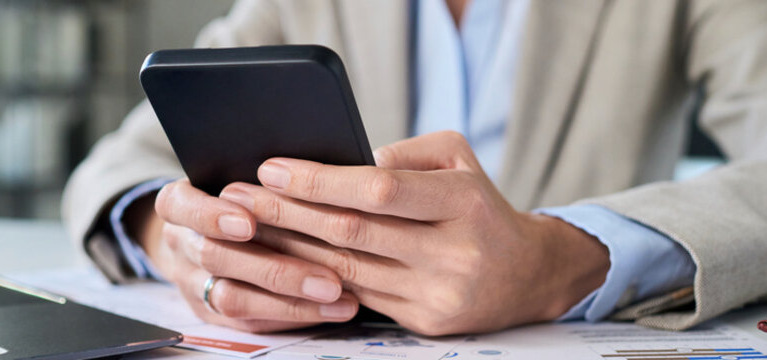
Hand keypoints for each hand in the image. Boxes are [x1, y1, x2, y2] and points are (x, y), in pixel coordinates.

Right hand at [139, 179, 358, 332]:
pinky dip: (293, 314)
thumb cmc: (236, 194)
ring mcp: (192, 283)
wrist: (205, 229)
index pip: (180, 206)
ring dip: (290, 300)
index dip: (212, 216)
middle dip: (274, 269)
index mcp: (178, 203)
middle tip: (326, 278)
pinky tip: (332, 307)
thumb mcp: (237, 174)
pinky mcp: (211, 313)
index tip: (248, 222)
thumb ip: (264, 181)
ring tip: (336, 295)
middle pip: (215, 258)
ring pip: (232, 298)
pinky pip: (250, 322)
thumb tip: (310, 176)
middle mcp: (180, 244)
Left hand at [215, 131, 610, 334]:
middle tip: (238, 197)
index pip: (380, 190)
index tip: (273, 168)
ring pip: (344, 269)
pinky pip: (355, 296)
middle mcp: (455, 252)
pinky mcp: (425, 323)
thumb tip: (344, 162)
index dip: (320, 181)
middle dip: (287, 212)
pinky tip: (279, 259)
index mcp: (465, 203)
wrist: (527, 275)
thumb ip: (404, 153)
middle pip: (352, 232)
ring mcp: (439, 294)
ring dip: (287, 247)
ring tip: (247, 226)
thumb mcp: (458, 160)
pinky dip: (311, 276)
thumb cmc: (479, 206)